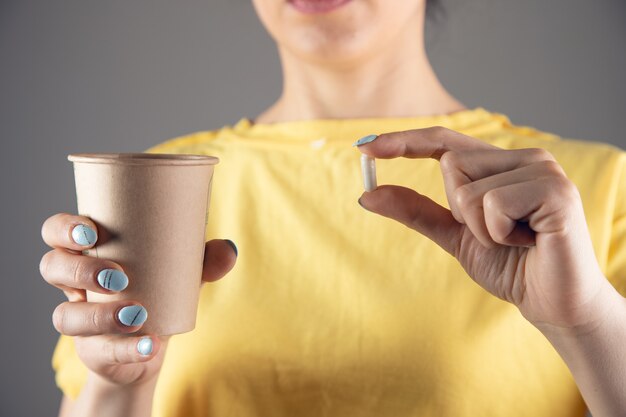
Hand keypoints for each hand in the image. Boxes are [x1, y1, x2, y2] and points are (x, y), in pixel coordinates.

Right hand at [40, 213, 236, 386]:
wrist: (151, 345)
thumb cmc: (159, 292)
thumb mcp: (182, 273)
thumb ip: (205, 260)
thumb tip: (229, 249)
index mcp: (91, 253)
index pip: (57, 232)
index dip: (64, 229)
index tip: (92, 231)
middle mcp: (75, 285)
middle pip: (51, 267)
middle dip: (78, 270)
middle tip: (117, 276)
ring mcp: (81, 320)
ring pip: (65, 316)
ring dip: (100, 315)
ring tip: (137, 314)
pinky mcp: (93, 352)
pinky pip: (99, 351)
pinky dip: (126, 348)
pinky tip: (149, 344)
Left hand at [357, 127, 611, 330]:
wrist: (552, 304)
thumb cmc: (510, 266)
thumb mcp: (454, 235)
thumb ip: (416, 212)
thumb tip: (367, 194)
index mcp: (501, 164)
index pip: (444, 141)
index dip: (404, 141)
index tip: (363, 147)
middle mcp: (524, 157)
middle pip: (451, 163)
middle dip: (459, 210)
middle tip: (496, 234)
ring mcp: (542, 170)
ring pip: (467, 188)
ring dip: (480, 228)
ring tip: (515, 240)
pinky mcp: (555, 190)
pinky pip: (491, 205)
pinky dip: (497, 235)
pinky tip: (528, 243)